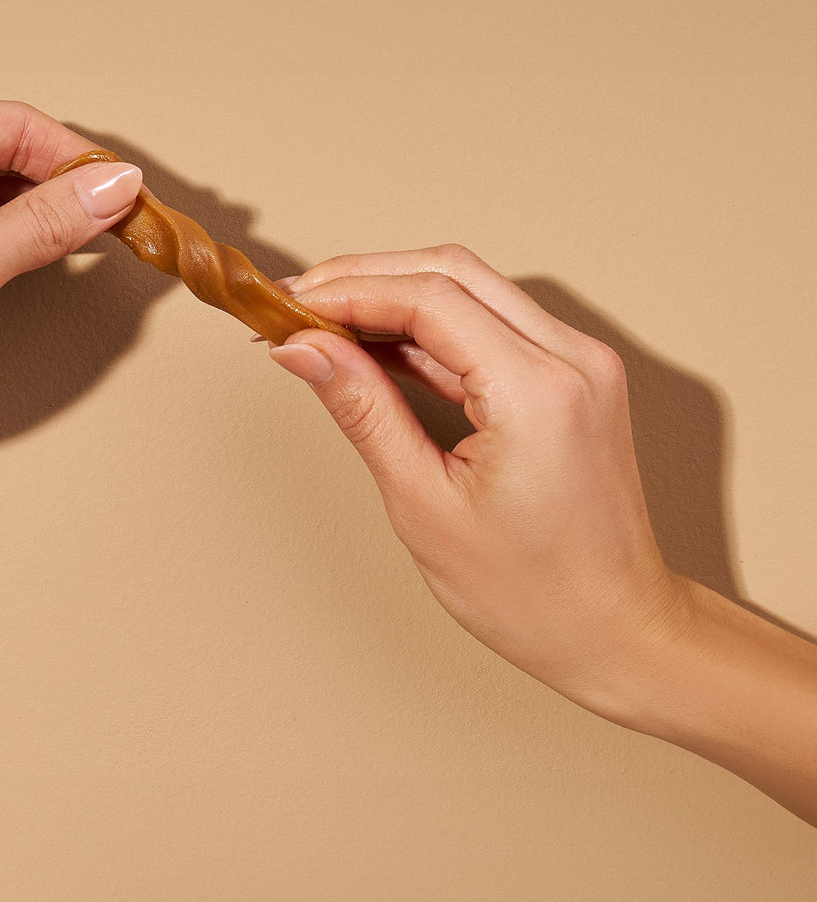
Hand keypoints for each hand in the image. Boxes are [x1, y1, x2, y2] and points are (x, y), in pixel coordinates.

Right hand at [268, 245, 686, 721]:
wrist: (615, 630)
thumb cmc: (529, 592)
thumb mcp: (423, 502)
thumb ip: (363, 408)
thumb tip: (303, 349)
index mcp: (537, 390)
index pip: (428, 298)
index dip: (346, 292)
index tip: (285, 308)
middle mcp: (571, 358)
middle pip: (450, 271)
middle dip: (363, 278)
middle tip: (294, 307)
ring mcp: (580, 362)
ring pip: (471, 288)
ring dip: (394, 296)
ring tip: (323, 326)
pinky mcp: (573, 376)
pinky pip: (492, 324)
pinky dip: (430, 327)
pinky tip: (376, 348)